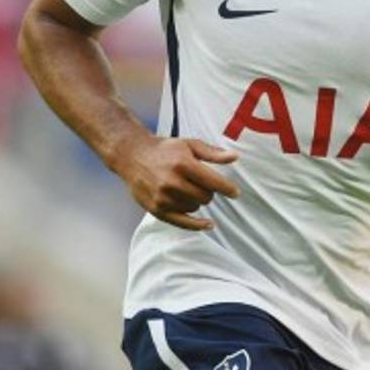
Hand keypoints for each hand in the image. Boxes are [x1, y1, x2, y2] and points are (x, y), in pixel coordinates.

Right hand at [111, 134, 239, 230]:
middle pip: (205, 197)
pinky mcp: (156, 209)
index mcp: (183, 165)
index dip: (228, 188)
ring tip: (189, 189)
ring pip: (195, 208)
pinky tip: (209, 224)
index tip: (236, 193)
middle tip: (204, 184)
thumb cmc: (165, 149)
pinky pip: (182, 223)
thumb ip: (213, 153)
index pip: (212, 182)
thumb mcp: (190, 145)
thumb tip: (235, 157)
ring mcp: (163, 198)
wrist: (133, 156)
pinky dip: (197, 225)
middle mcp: (172, 183)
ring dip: (198, 201)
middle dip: (210, 192)